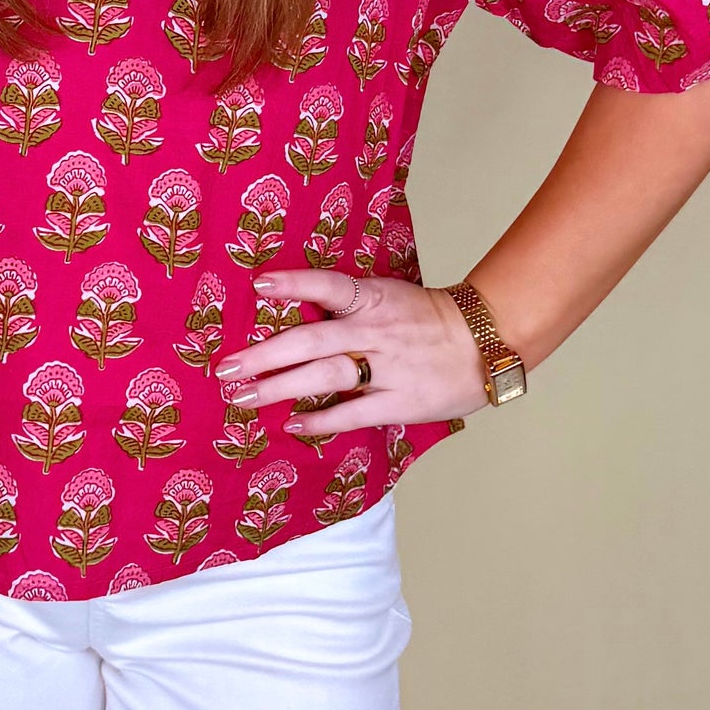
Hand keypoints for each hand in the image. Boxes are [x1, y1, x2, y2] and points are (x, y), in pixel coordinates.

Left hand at [213, 266, 491, 437]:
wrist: (484, 341)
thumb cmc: (426, 318)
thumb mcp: (388, 295)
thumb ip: (348, 303)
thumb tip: (297, 306)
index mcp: (373, 298)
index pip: (329, 287)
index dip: (295, 284)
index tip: (259, 285)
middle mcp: (374, 331)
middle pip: (311, 341)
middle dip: (264, 355)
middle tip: (225, 367)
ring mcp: (386, 368)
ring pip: (325, 377)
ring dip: (280, 388)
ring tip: (244, 396)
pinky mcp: (399, 401)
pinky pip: (353, 413)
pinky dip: (321, 420)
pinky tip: (292, 425)